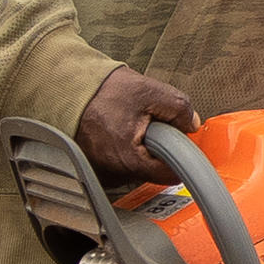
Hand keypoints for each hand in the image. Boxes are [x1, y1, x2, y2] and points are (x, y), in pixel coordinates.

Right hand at [75, 64, 200, 176]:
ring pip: (138, 169)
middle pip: (154, 172)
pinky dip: (129, 151)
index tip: (185, 146)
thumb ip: (179, 108)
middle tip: (157, 128)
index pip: (168, 175)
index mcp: (128, 158)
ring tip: (135, 127)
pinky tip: (123, 133)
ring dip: (144, 151)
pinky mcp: (96, 166)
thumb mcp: (151, 91)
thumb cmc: (104, 90)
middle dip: (162, 151)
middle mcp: (113, 170)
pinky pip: (122, 165)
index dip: (182, 159)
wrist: (71, 88)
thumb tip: (192, 124)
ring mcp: (103, 170)